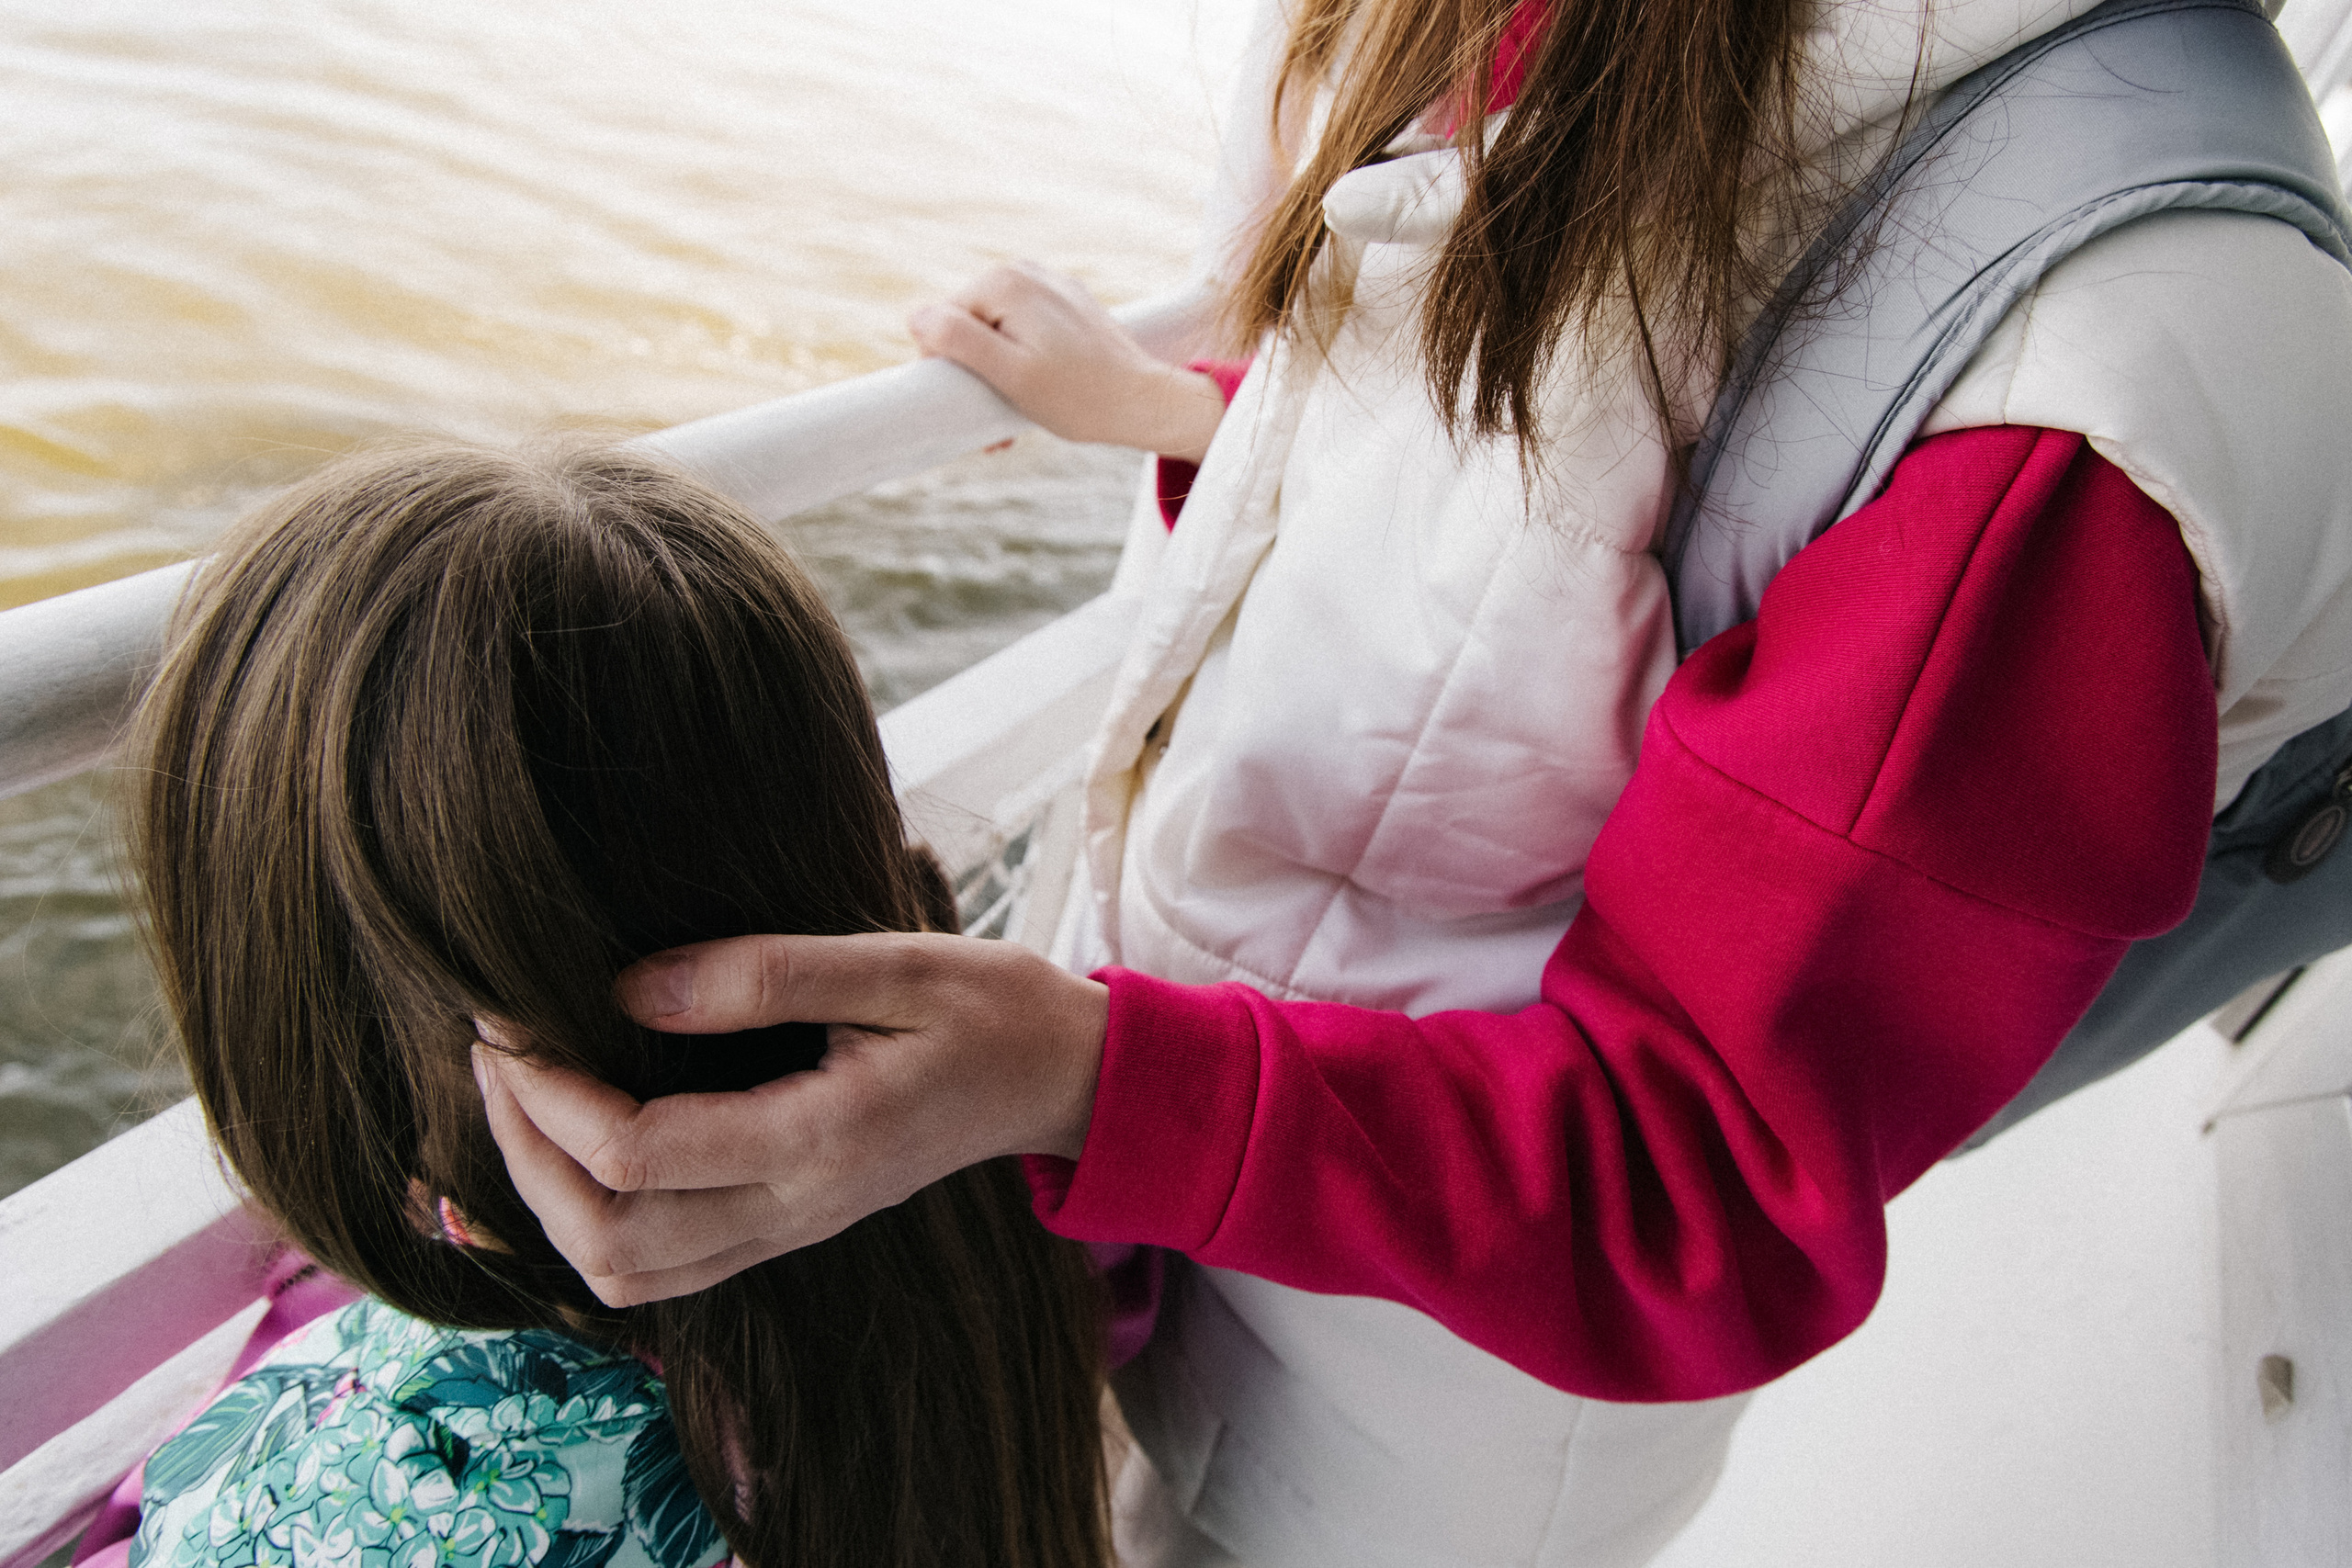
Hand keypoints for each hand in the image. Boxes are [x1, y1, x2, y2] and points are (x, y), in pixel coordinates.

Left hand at [473, 932, 1108, 1305]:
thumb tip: (629, 988)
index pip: (637, 1153)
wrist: (1059, 1079)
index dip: (549, 1095)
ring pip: (627, 1273)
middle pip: (609, 1238)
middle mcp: (795, 1207)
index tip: (511, 1018)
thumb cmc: (986, 1008)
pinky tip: (574, 1151)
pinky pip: (662, 1270)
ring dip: (549, 1202)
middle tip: (495, 1059)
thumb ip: (763, 975)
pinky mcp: (785, 1229)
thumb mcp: (891, 962)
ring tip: (521, 1104)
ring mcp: (789, 1230)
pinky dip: (593, 1224)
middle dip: (524, 1155)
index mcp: (819, 1140)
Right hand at [909, 262, 1226, 461]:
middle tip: (996, 423)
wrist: (1143, 401)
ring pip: (992, 330)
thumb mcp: (1010, 374)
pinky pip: (1021, 330)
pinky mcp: (1062, 303)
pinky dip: (1020, 361)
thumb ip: (958, 341)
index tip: (975, 402)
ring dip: (995, 373)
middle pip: (966, 325)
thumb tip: (915, 317)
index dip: (948, 368)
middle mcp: (1023, 271)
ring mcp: (1045, 284)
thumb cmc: (1078, 396)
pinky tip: (1038, 389)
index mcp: (1003, 281)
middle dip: (973, 372)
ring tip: (1019, 408)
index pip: (939, 322)